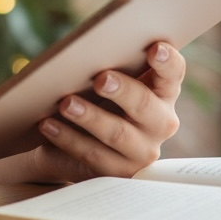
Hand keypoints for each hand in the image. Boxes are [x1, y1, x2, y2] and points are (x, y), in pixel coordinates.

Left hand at [28, 41, 184, 182]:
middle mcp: (160, 122)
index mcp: (163, 92)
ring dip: (90, 117)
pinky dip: (68, 138)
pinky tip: (48, 125)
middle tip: (101, 79)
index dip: (167, 62)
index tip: (155, 47)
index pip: (172, 74)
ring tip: (66, 103)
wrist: (77, 141)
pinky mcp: (119, 171)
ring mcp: (143, 151)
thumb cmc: (97, 99)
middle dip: (123, 91)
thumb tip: (87, 49)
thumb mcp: (107, 82)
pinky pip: (93, 155)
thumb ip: (111, 66)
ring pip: (117, 133)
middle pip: (145, 104)